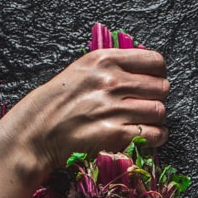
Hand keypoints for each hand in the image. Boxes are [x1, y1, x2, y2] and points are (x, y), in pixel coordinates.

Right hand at [0, 48, 169, 183]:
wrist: (36, 133)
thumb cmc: (56, 103)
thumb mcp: (81, 71)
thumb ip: (111, 67)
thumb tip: (143, 71)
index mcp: (103, 60)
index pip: (155, 62)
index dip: (158, 75)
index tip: (153, 83)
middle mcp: (111, 81)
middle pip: (161, 88)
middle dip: (157, 98)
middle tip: (147, 106)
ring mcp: (114, 108)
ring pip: (159, 111)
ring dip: (156, 119)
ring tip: (145, 123)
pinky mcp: (115, 134)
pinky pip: (154, 134)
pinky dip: (156, 137)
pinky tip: (148, 137)